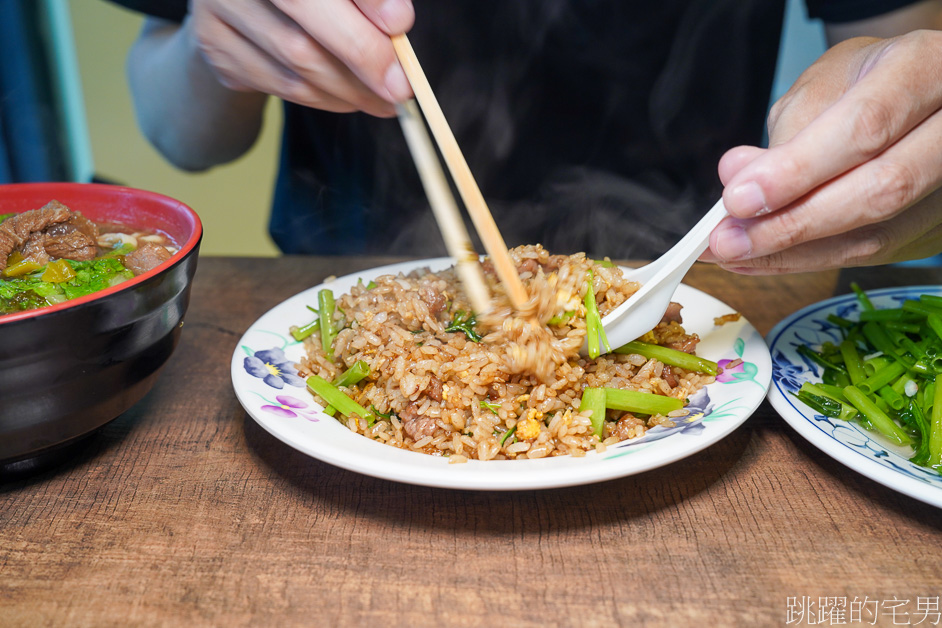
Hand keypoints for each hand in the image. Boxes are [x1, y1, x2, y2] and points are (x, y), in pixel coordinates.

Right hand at [187, 0, 414, 116]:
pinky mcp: (216, 46)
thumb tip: (397, 21)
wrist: (246, 2)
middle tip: (401, 85)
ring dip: (349, 88)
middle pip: (303, 11)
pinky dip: (326, 97)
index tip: (401, 23)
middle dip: (362, 54)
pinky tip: (351, 99)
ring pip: (295, 59)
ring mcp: (217, 7)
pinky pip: (282, 84)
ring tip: (385, 100)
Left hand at [706, 31, 941, 273]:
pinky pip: (871, 254)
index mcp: (928, 68)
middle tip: (726, 240)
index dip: (797, 170)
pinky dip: (809, 260)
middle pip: (882, 189)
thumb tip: (738, 180)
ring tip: (731, 252)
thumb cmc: (865, 82)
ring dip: (792, 252)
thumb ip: (786, 133)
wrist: (913, 94)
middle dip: (793, 223)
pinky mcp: (936, 226)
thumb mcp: (823, 84)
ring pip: (878, 234)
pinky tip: (761, 258)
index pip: (865, 128)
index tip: (738, 198)